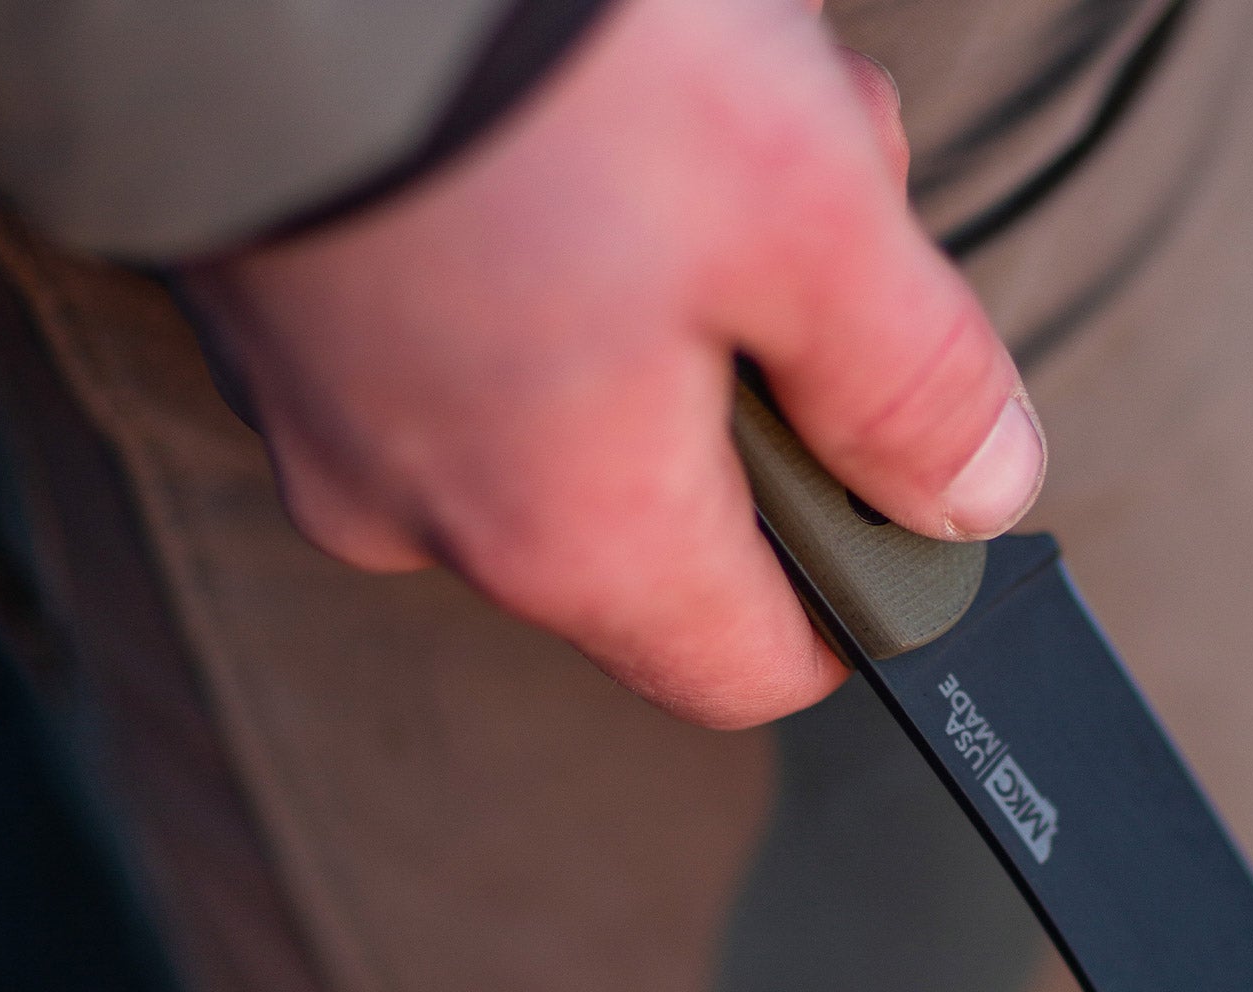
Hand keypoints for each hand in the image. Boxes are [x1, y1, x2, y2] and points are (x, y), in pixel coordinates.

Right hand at [174, 0, 1043, 727]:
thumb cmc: (516, 52)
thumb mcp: (801, 208)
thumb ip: (913, 387)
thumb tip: (974, 500)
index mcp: (574, 538)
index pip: (752, 669)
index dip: (860, 597)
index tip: (912, 490)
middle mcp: (434, 512)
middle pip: (678, 509)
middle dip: (782, 364)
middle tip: (825, 190)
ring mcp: (334, 409)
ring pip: (578, 394)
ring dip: (682, 270)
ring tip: (705, 92)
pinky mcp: (278, 297)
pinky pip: (466, 315)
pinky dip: (558, 228)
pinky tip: (581, 95)